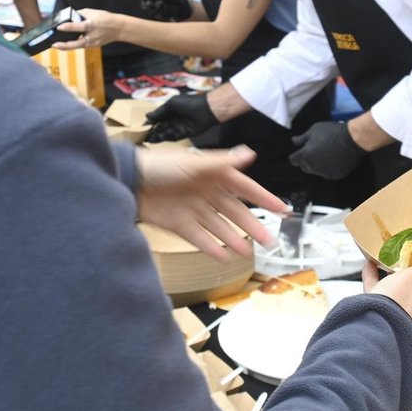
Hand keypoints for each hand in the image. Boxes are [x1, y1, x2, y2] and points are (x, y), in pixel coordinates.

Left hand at [54, 8, 118, 49]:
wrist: (118, 28)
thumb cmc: (105, 18)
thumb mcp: (93, 12)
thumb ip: (80, 14)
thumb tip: (69, 16)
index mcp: (92, 24)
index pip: (78, 27)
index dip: (68, 27)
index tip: (59, 27)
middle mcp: (92, 35)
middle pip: (77, 43)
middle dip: (64, 45)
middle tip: (54, 45)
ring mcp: (93, 42)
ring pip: (77, 46)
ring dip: (67, 46)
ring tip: (57, 45)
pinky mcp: (93, 46)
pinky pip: (81, 45)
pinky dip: (74, 44)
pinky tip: (66, 44)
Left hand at [136, 146, 287, 260]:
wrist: (129, 182)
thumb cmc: (160, 166)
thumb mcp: (194, 163)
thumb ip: (223, 162)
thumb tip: (249, 154)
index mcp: (214, 175)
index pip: (246, 188)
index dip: (264, 198)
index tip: (282, 209)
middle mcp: (206, 193)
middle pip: (235, 212)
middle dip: (252, 226)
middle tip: (269, 240)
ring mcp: (193, 209)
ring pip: (219, 227)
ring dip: (234, 239)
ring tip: (249, 252)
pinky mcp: (179, 224)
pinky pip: (199, 238)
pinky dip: (211, 247)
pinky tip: (223, 256)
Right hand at [138, 0, 193, 21]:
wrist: (180, 4)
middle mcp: (151, 2)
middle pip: (144, 5)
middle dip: (146, 5)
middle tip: (150, 3)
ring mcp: (155, 10)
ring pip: (150, 11)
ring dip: (155, 8)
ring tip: (161, 3)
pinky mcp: (160, 15)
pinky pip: (158, 14)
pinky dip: (161, 10)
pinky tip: (164, 6)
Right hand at [145, 91, 217, 142]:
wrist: (206, 110)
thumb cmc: (188, 103)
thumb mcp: (171, 104)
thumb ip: (159, 112)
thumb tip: (147, 116)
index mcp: (170, 111)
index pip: (157, 118)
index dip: (150, 123)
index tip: (141, 128)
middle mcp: (173, 119)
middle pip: (160, 127)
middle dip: (152, 132)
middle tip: (143, 137)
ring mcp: (178, 127)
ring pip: (165, 133)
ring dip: (158, 136)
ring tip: (149, 139)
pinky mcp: (184, 134)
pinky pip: (173, 137)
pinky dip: (166, 138)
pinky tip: (159, 139)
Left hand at [288, 121, 368, 179]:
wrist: (352, 140)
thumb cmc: (331, 133)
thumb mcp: (314, 130)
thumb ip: (302, 138)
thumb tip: (293, 141)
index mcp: (305, 156)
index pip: (293, 160)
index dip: (296, 155)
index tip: (301, 151)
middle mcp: (313, 167)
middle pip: (305, 167)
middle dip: (307, 160)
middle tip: (316, 150)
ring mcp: (324, 173)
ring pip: (317, 170)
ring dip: (319, 164)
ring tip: (328, 152)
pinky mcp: (335, 176)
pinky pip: (329, 172)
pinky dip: (330, 167)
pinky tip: (336, 158)